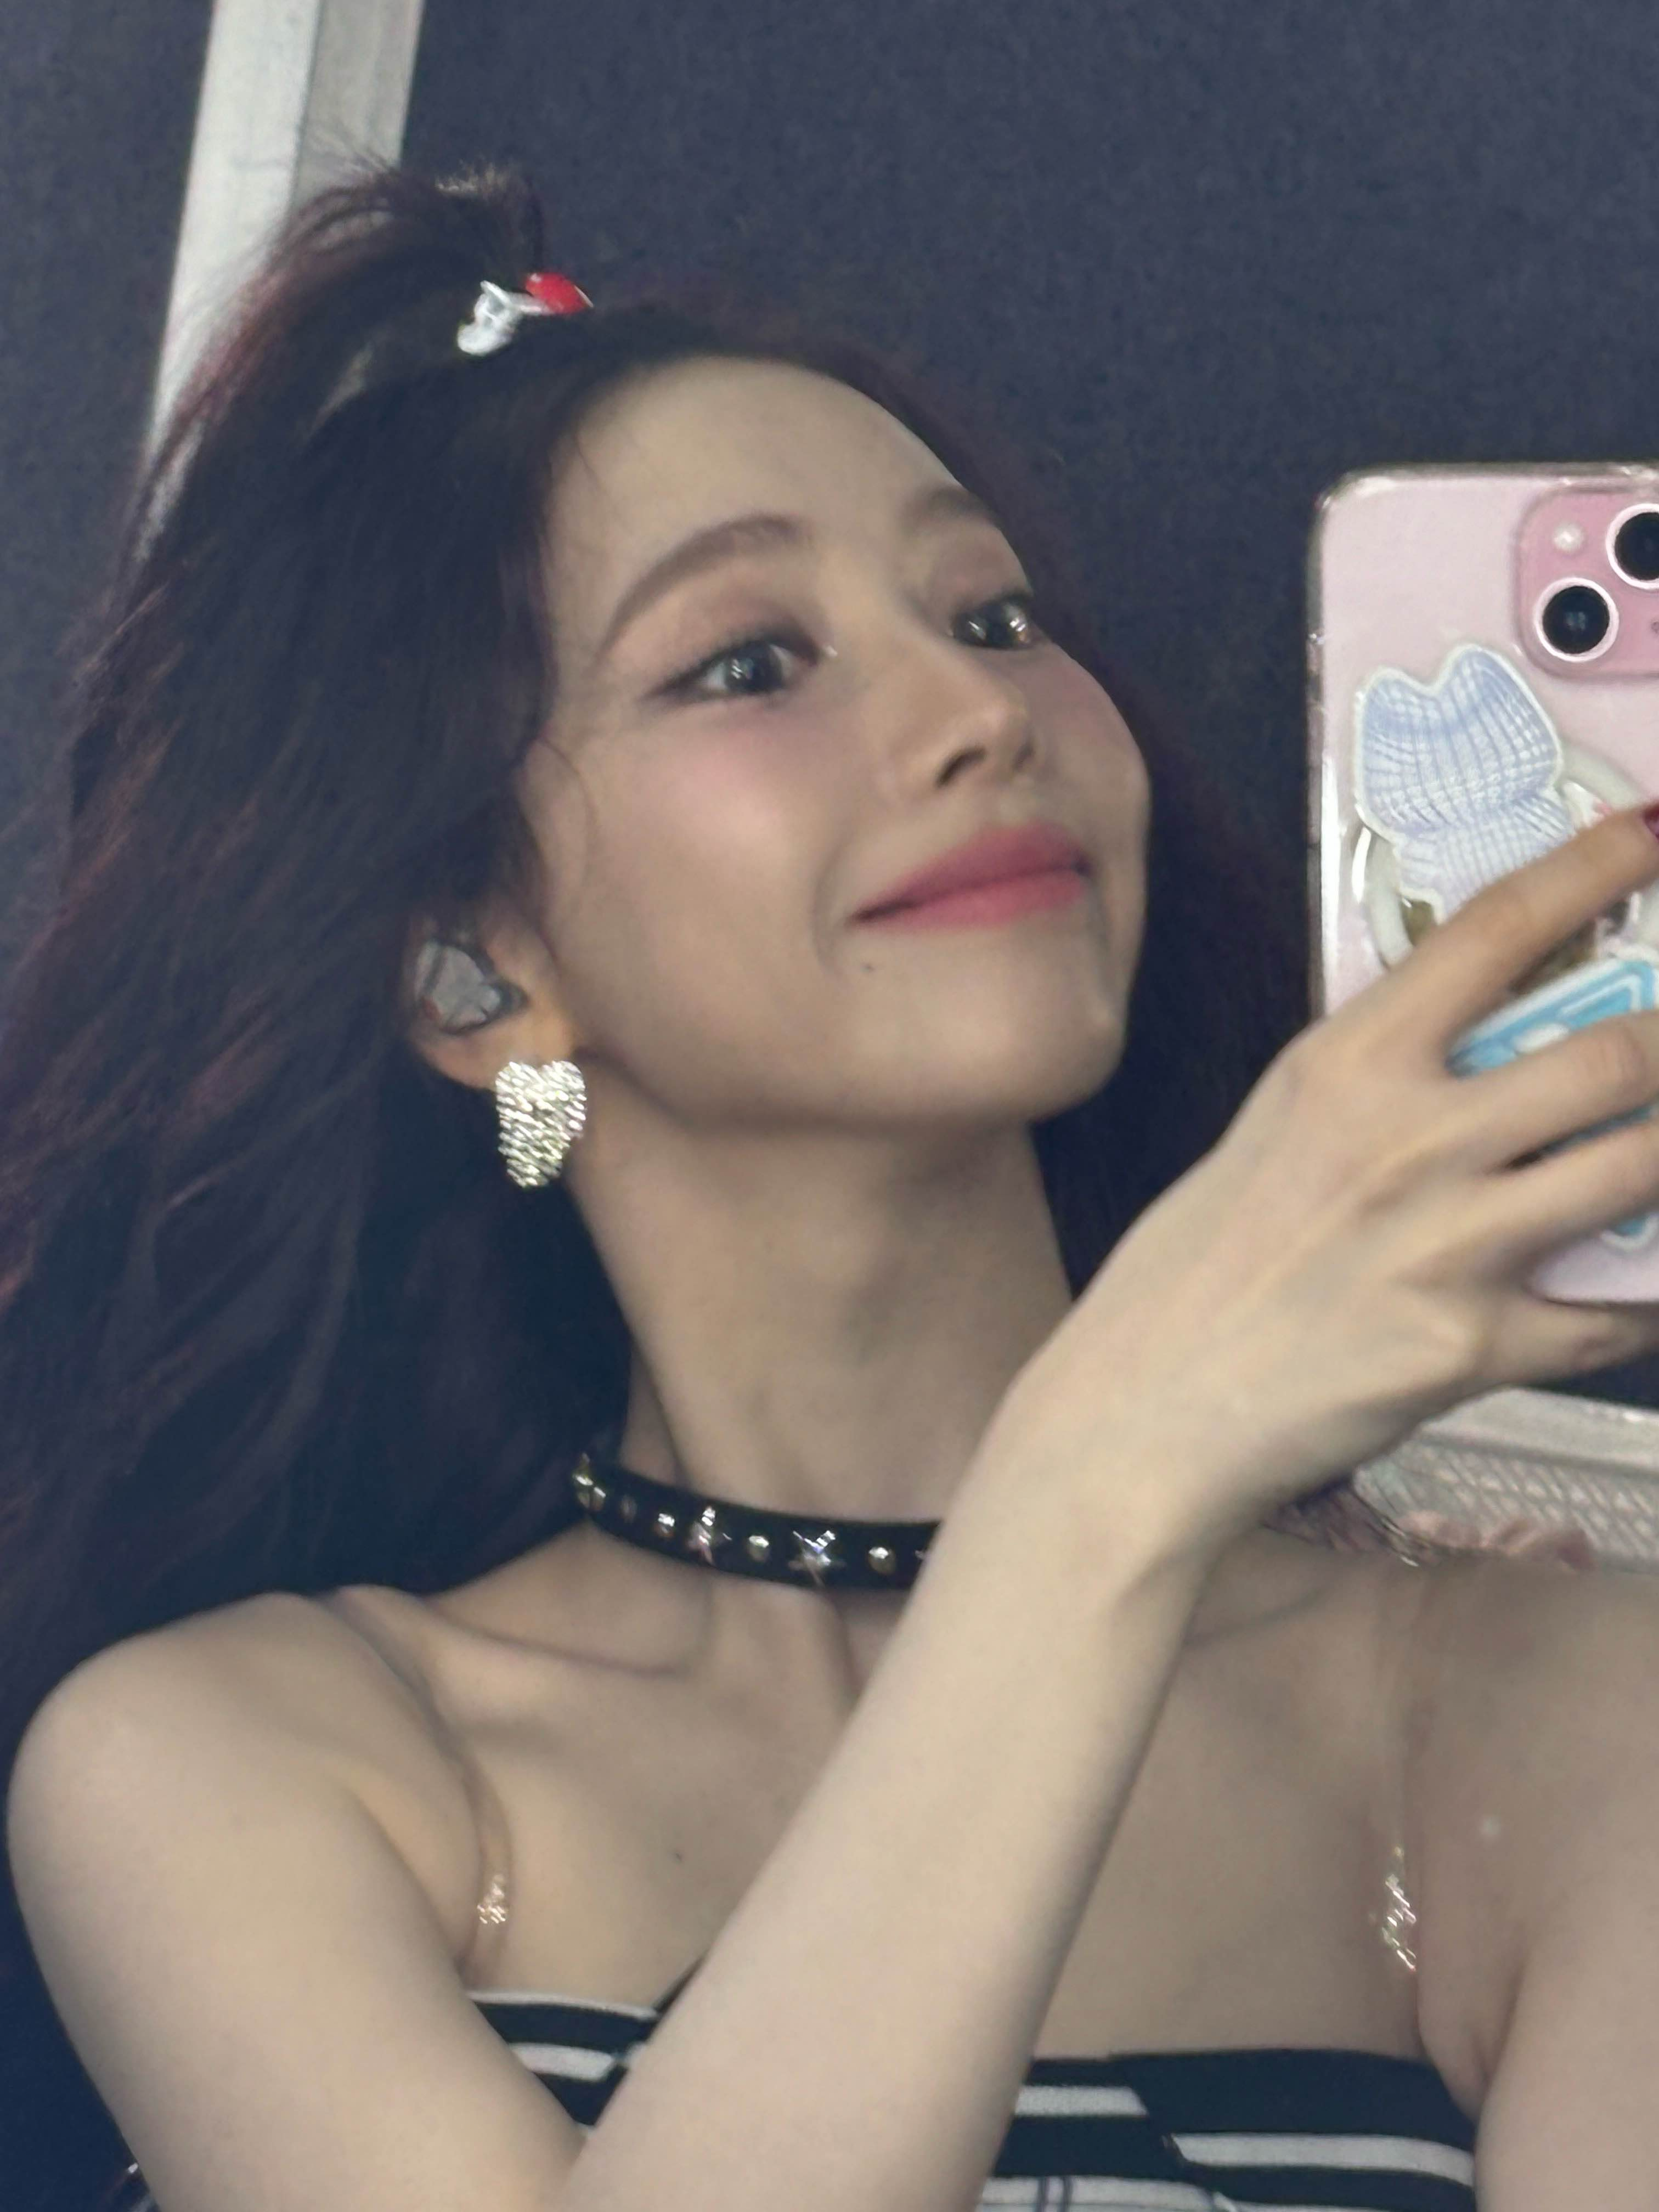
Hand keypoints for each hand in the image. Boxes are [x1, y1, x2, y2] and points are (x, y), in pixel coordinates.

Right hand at [1003, 806, 1658, 1558]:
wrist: (1148, 1408)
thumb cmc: (1200, 1267)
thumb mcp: (1276, 1130)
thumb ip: (1379, 1082)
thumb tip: (1488, 1048)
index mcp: (1346, 1065)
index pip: (1495, 930)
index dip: (1595, 868)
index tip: (1650, 834)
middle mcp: (1408, 1138)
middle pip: (1614, 1052)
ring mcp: (1449, 1244)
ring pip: (1642, 1168)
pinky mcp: (1474, 1347)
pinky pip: (1614, 1315)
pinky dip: (1637, 1302)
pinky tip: (1631, 1294)